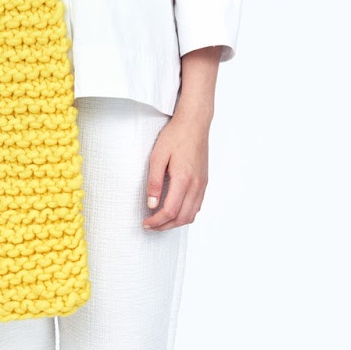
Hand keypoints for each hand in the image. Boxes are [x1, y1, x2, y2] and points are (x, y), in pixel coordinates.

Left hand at [142, 109, 209, 230]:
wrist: (194, 123)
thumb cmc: (175, 136)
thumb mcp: (157, 157)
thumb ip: (154, 182)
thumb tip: (151, 204)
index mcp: (183, 179)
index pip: (170, 211)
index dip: (156, 221)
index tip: (146, 222)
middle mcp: (196, 185)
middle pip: (182, 218)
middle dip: (165, 226)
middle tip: (151, 225)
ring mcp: (202, 184)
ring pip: (192, 215)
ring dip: (176, 222)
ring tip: (161, 221)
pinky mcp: (204, 182)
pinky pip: (197, 206)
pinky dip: (185, 214)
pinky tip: (174, 210)